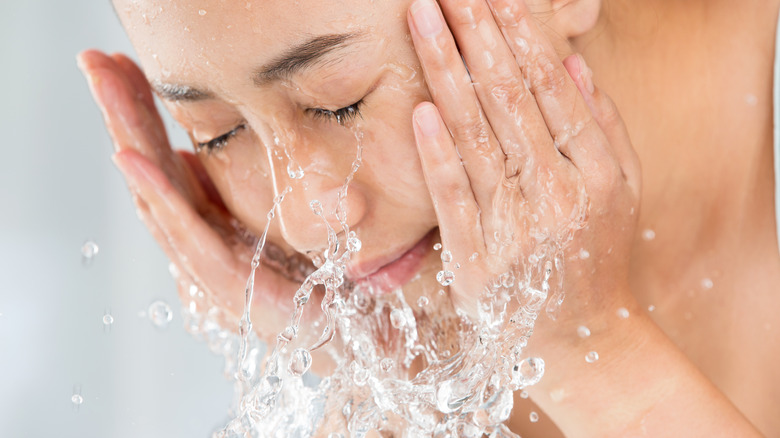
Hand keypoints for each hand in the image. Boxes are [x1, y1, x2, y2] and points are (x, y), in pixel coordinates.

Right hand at [77, 50, 305, 338]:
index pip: (166, 160)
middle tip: (96, 61)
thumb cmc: (311, 278)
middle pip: (152, 171)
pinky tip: (132, 157)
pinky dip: (158, 194)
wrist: (348, 330)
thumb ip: (225, 194)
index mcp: (207, 224)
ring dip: (131, 138)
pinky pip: (187, 233)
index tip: (122, 65)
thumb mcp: (268, 220)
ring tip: (108, 89)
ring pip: (159, 194)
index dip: (143, 114)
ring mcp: (208, 264)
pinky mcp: (228, 284)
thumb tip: (186, 157)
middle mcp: (199, 242)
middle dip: (124, 114)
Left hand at [407, 0, 640, 334]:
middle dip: (475, 35)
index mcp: (595, 170)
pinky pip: (455, 199)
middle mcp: (557, 193)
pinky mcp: (479, 261)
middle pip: (508, 99)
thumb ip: (602, 126)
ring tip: (423, 20)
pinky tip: (421, 109)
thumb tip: (573, 63)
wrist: (587, 341)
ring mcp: (516, 227)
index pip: (549, 87)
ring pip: (477, 136)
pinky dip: (438, 153)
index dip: (520, 36)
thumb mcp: (621, 191)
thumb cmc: (598, 258)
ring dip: (447, 71)